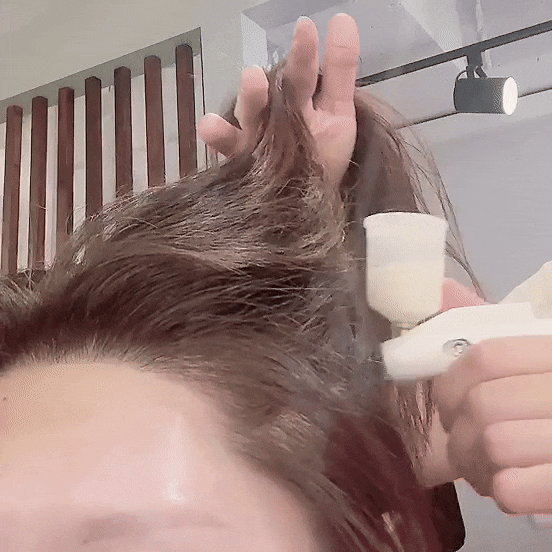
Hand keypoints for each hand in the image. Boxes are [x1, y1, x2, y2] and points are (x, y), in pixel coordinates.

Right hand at [197, 13, 358, 186]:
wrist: (311, 204)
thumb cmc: (325, 157)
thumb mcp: (340, 112)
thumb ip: (341, 69)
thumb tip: (344, 18)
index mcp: (296, 101)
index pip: (300, 73)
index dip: (303, 53)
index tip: (305, 28)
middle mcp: (273, 115)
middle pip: (266, 95)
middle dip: (262, 85)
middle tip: (256, 75)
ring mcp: (255, 138)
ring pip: (247, 117)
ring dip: (245, 103)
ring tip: (246, 91)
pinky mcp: (241, 161)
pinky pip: (227, 148)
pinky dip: (218, 137)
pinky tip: (209, 127)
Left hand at [433, 329, 551, 513]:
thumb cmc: (548, 414)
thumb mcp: (542, 378)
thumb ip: (509, 373)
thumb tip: (448, 388)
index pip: (487, 358)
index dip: (453, 385)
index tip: (451, 407)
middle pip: (482, 404)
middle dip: (460, 434)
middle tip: (465, 448)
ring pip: (493, 444)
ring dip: (476, 465)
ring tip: (486, 471)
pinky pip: (510, 488)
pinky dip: (501, 492)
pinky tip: (511, 491)